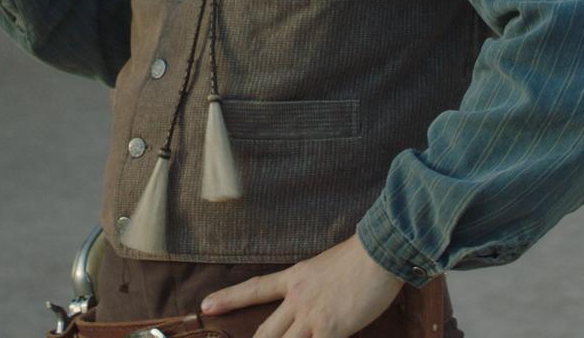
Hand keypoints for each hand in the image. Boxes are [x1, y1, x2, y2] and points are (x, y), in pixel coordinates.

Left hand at [200, 235, 404, 337]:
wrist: (378, 253)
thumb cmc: (361, 257)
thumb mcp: (326, 267)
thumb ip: (315, 287)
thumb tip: (315, 307)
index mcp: (295, 278)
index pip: (255, 288)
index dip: (229, 298)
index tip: (205, 305)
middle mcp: (297, 298)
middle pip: (264, 332)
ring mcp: (311, 316)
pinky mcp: (330, 329)